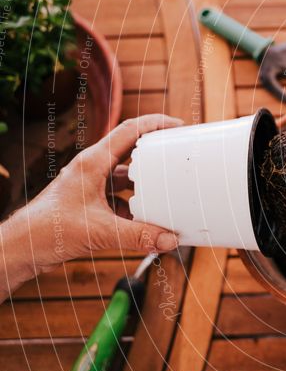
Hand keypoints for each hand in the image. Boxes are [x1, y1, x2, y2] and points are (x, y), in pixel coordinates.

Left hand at [0, 115, 182, 296]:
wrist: (20, 246)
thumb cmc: (48, 231)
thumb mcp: (99, 232)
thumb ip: (138, 236)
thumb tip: (170, 240)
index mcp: (93, 162)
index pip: (129, 130)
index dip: (156, 124)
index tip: (179, 127)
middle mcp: (92, 168)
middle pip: (130, 150)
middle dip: (156, 152)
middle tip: (179, 155)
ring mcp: (89, 183)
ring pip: (125, 174)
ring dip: (145, 182)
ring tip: (166, 189)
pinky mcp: (88, 200)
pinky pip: (118, 195)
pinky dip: (133, 204)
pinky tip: (143, 219)